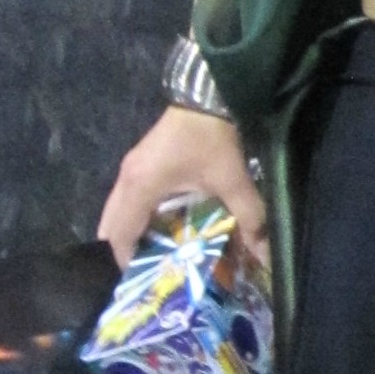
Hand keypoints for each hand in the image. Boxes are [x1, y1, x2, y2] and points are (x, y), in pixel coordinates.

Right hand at [98, 104, 266, 270]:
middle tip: (148, 269)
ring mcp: (130, 168)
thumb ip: (249, 219)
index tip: (143, 280)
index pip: (118, 235)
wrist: (206, 94)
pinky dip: (136, 216)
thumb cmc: (212, 140)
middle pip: (110, 224)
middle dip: (124, 249)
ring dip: (130, 232)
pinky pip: (127, 198)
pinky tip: (160, 225)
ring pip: (116, 211)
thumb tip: (264, 253)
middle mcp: (127, 180)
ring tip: (154, 252)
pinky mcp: (139, 162)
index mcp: (140, 187)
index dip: (126, 260)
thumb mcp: (232, 181)